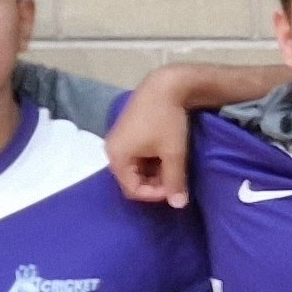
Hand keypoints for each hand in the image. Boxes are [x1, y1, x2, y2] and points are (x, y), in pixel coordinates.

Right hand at [107, 74, 195, 208]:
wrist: (166, 85)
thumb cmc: (167, 120)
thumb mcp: (173, 153)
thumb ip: (174, 180)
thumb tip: (178, 205)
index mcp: (117, 156)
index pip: (133, 190)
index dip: (155, 194)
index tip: (175, 187)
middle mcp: (112, 150)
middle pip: (132, 180)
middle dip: (155, 184)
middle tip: (176, 179)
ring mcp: (118, 141)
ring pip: (136, 169)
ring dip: (154, 172)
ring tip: (173, 167)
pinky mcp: (127, 134)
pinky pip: (136, 156)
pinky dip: (151, 161)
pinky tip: (167, 155)